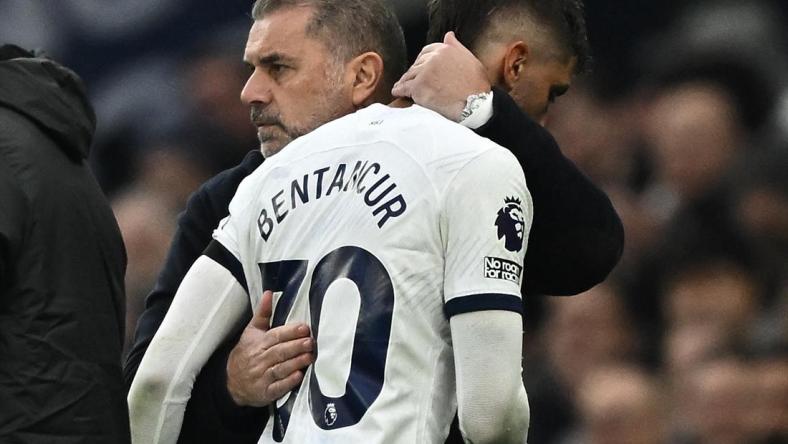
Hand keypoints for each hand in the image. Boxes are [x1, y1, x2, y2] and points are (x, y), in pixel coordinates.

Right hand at [226, 290, 313, 406]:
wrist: (230, 381)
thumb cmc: (246, 352)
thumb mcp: (251, 331)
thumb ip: (262, 313)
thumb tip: (268, 293)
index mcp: (258, 343)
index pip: (275, 336)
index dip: (290, 332)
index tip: (304, 328)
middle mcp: (259, 359)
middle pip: (279, 352)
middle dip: (296, 346)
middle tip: (311, 342)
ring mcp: (262, 377)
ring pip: (280, 368)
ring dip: (296, 362)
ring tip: (310, 356)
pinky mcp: (265, 392)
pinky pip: (278, 387)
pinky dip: (288, 382)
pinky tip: (299, 375)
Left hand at [392, 32, 490, 121]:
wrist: (475, 104)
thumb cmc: (476, 85)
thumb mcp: (470, 59)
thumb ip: (456, 47)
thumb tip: (448, 35)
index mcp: (445, 49)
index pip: (426, 51)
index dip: (421, 60)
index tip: (419, 68)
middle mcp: (433, 58)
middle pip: (417, 64)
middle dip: (414, 72)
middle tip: (410, 80)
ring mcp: (424, 72)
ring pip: (409, 75)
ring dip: (404, 81)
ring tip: (400, 86)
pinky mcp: (418, 87)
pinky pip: (404, 87)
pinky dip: (399, 89)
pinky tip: (397, 91)